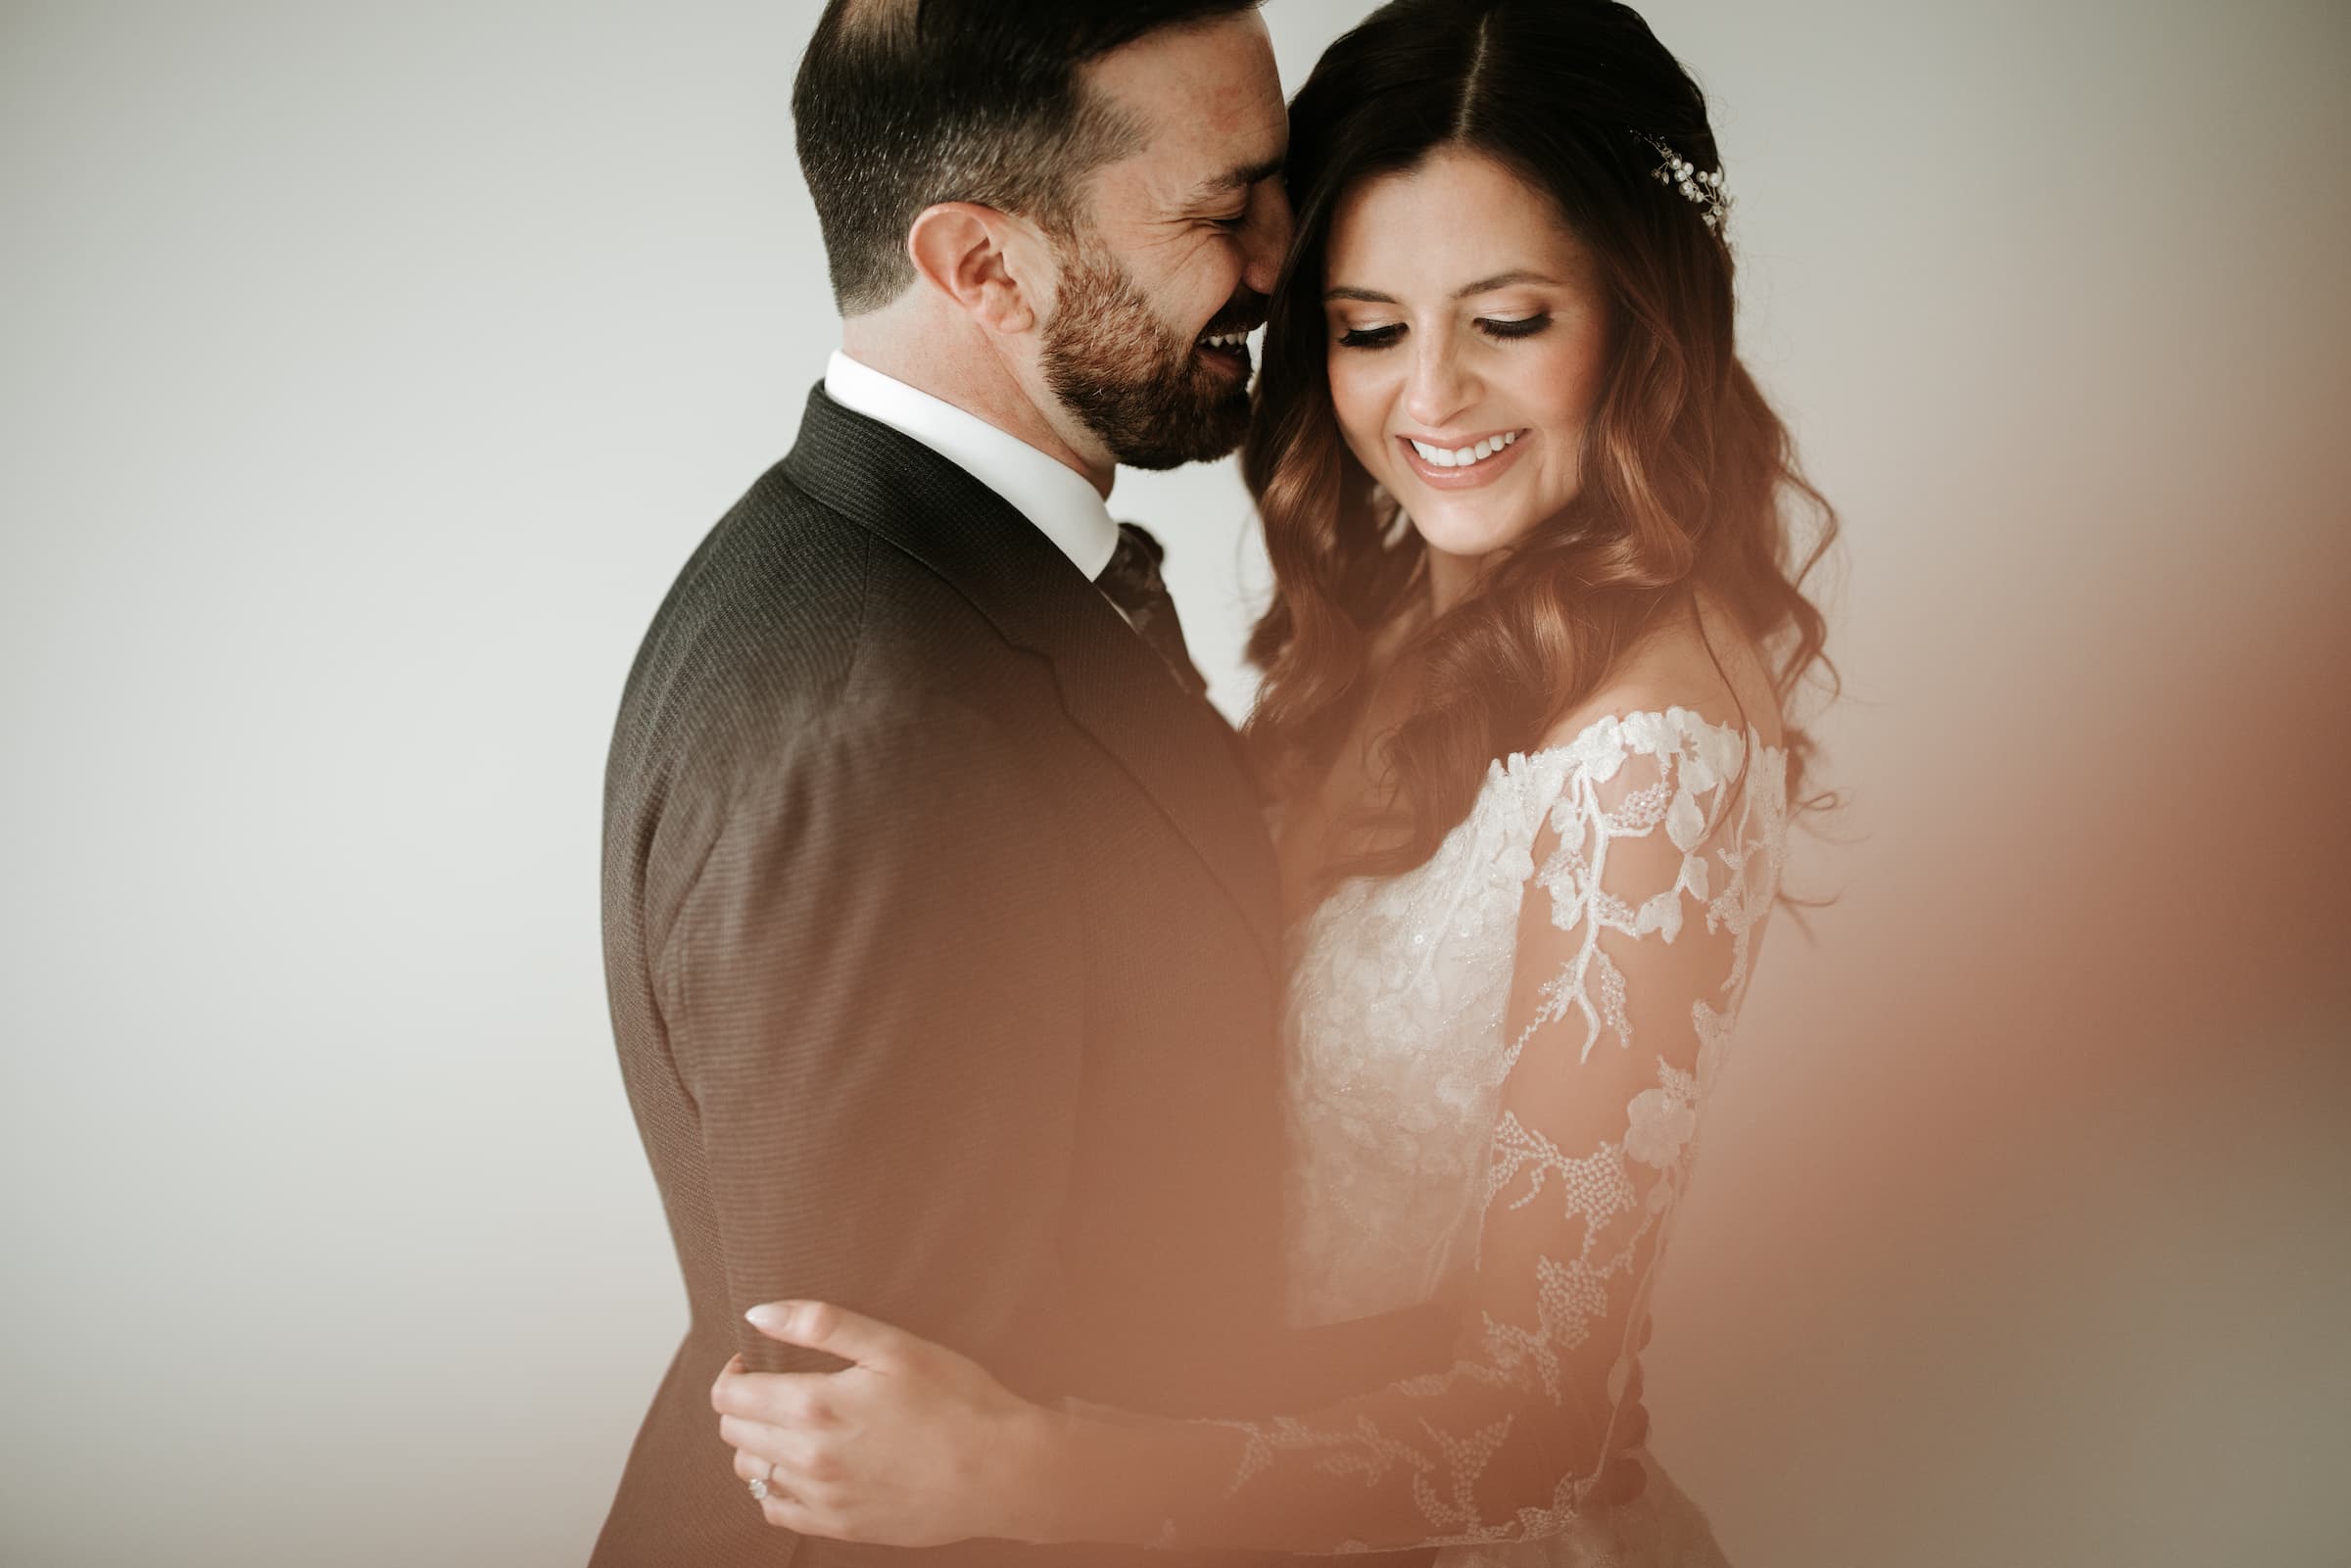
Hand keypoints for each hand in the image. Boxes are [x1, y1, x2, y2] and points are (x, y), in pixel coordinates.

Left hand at [710, 1301, 1066, 1546]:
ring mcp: (822, 1498)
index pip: (729, 1396)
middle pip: (734, 1432)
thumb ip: (821, 1324)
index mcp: (815, 1406)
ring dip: (758, 1444)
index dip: (733, 1372)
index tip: (754, 1360)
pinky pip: (777, 1511)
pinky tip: (803, 1468)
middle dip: (744, 1404)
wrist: (1000, 1470)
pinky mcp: (840, 1526)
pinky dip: (776, 1488)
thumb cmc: (956, 1399)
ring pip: (751, 1472)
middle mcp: (807, 1458)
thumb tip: (759, 1314)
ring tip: (792, 1424)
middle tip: (775, 1387)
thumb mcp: (892, 1345)